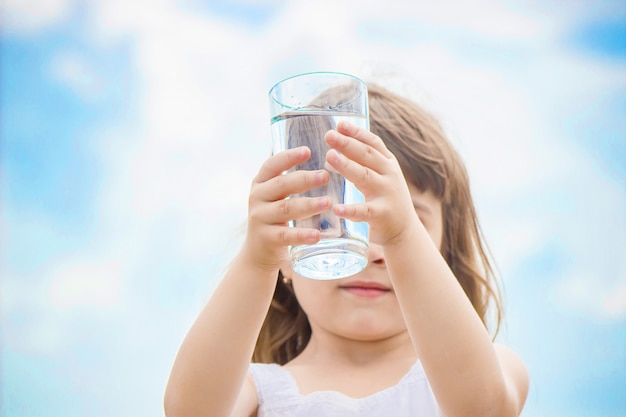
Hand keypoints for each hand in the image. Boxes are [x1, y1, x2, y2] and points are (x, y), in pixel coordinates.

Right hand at [242, 146, 330, 271]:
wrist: (259, 252)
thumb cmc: (276, 218)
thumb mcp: (277, 197)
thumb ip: (292, 182)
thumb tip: (328, 163)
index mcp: (261, 183)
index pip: (272, 165)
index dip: (288, 157)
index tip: (307, 151)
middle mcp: (257, 198)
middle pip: (281, 185)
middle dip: (304, 179)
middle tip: (325, 175)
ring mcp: (259, 218)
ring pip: (285, 209)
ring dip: (308, 205)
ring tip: (328, 202)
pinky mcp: (266, 239)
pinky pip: (285, 235)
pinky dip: (302, 235)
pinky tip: (317, 235)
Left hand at [325, 121, 419, 246]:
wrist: (404, 231)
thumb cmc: (384, 200)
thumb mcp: (377, 177)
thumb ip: (360, 164)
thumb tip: (332, 150)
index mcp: (388, 163)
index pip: (373, 143)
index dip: (357, 132)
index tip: (340, 124)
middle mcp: (389, 175)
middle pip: (367, 155)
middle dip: (347, 143)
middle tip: (329, 135)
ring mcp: (387, 194)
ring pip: (365, 177)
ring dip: (347, 166)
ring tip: (329, 157)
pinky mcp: (382, 214)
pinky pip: (364, 211)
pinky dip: (350, 210)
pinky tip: (336, 208)